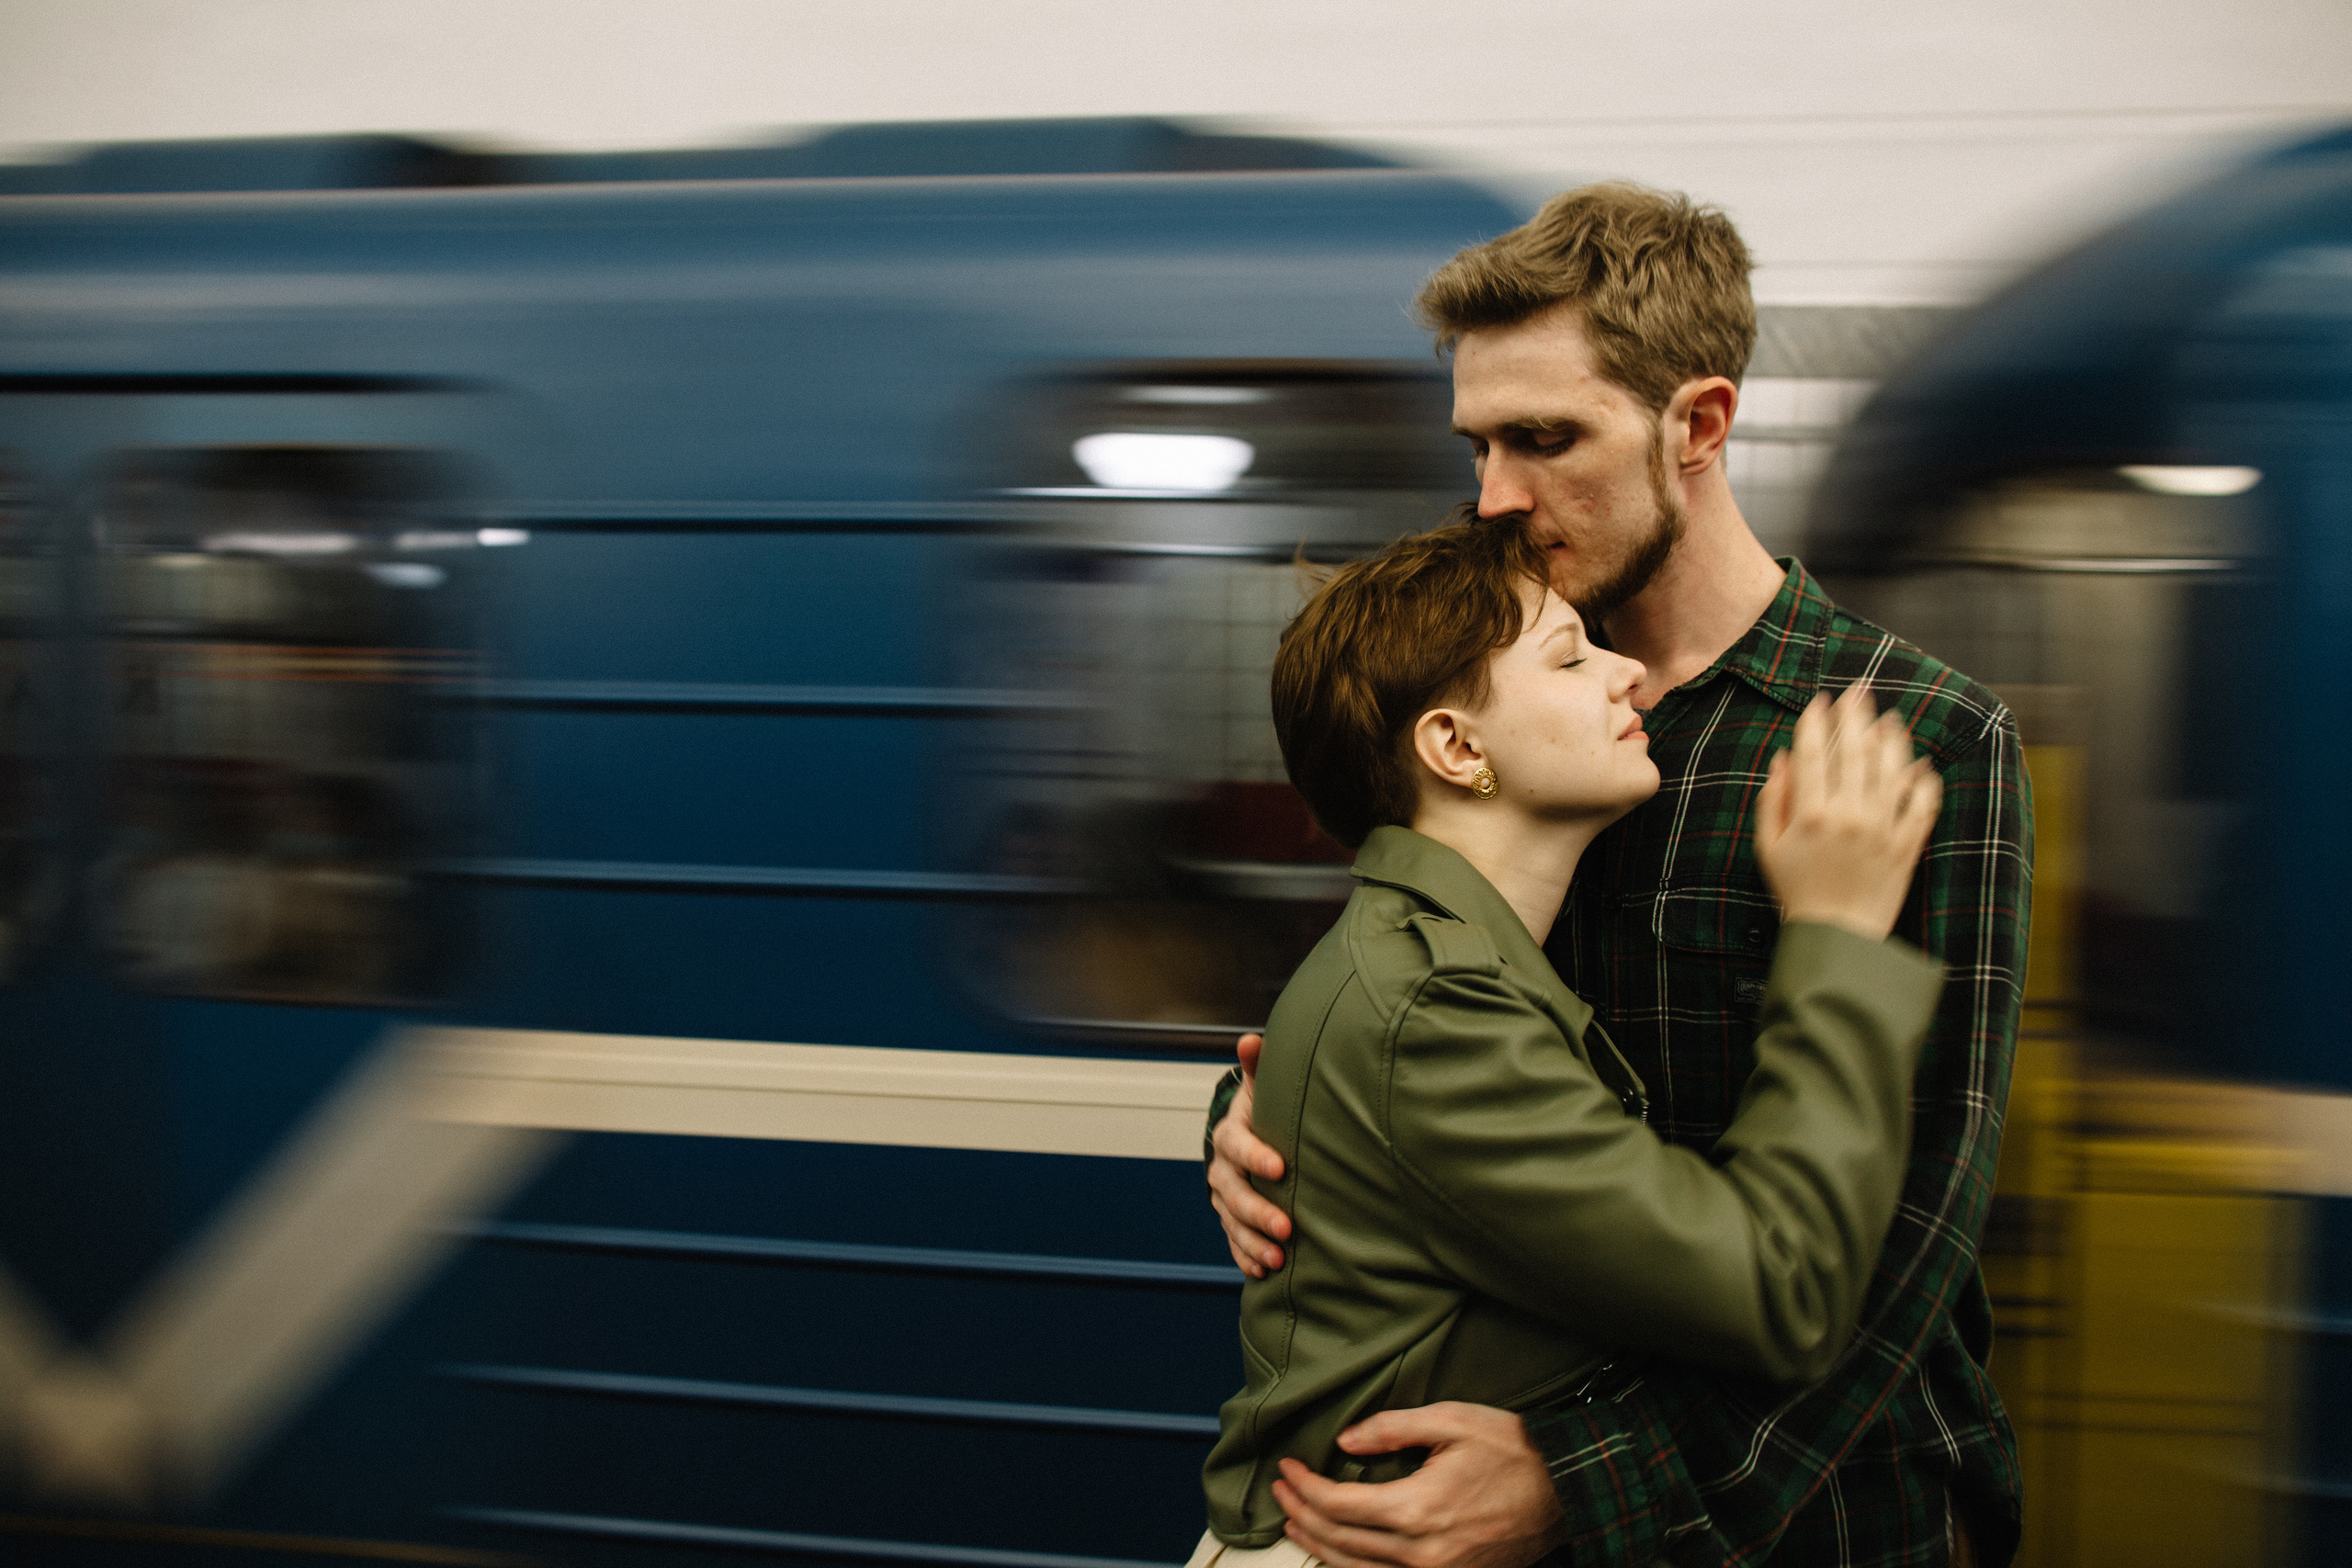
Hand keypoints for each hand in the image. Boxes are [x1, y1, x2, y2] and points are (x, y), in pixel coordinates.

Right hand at [1209, 1033, 1291, 1276]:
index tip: (1280, 1168)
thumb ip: (1258, 1067)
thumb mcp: (1260, 1089)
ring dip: (1253, 1242)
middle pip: (1232, 1193)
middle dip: (1257, 1211)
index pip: (1237, 1145)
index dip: (1255, 1156)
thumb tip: (1251, 1039)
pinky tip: (1264, 1274)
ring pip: (1232, 1223)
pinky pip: (1233, 1243)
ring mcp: (1225, 1198)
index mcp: (1231, 1135)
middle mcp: (1222, 1169)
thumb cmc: (1262, 1111)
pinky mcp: (1232, 1221)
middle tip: (1286, 1228)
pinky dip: (1245, 1258)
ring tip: (1278, 1259)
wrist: (1244, 1140)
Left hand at [1272, 1403, 1562, 1567]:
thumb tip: (1344, 1442)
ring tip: (1295, 1525)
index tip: (1287, 1468)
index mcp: (1417, 1508)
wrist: (1565, 1491)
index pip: (1338, 1504)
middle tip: (1281, 1492)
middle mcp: (1421, 1552)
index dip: (1304, 1487)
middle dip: (1301, 1515)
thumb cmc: (1511, 1450)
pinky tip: (1338, 1554)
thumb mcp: (1451, 1421)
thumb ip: (1391, 1429)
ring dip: (1319, 1547)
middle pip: (1339, 1541)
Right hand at [1755, 685, 1941, 942]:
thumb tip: (1784, 759)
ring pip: (1892, 771)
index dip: (1817, 722)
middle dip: (1857, 716)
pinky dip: (1924, 783)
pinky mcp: (1907, 846)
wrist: (1837, 937)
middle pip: (1856, 752)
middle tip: (1859, 691)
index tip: (1820, 701)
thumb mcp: (1769, 848)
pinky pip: (1922, 806)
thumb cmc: (1796, 892)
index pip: (1816, 754)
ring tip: (1890, 718)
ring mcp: (1883, 829)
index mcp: (1812, 814)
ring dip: (1892, 740)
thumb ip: (1773, 800)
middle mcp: (1850, 816)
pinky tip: (1921, 766)